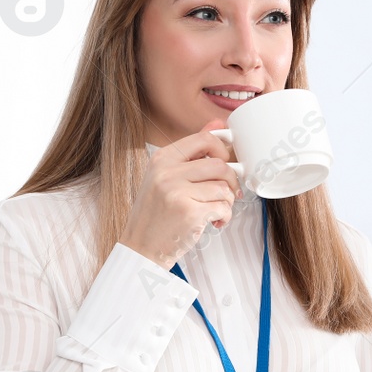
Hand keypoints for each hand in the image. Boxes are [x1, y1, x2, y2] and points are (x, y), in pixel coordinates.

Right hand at [119, 121, 241, 269]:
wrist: (141, 247)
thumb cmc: (155, 214)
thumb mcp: (165, 176)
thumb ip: (192, 152)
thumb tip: (217, 124)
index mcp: (162, 159)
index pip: (204, 139)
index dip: (222, 150)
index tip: (225, 162)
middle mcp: (167, 172)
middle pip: (219, 164)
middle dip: (231, 180)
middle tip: (227, 191)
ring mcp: (177, 192)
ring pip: (223, 187)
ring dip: (227, 201)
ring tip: (216, 209)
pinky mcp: (189, 213)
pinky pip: (223, 207)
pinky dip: (224, 216)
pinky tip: (214, 222)